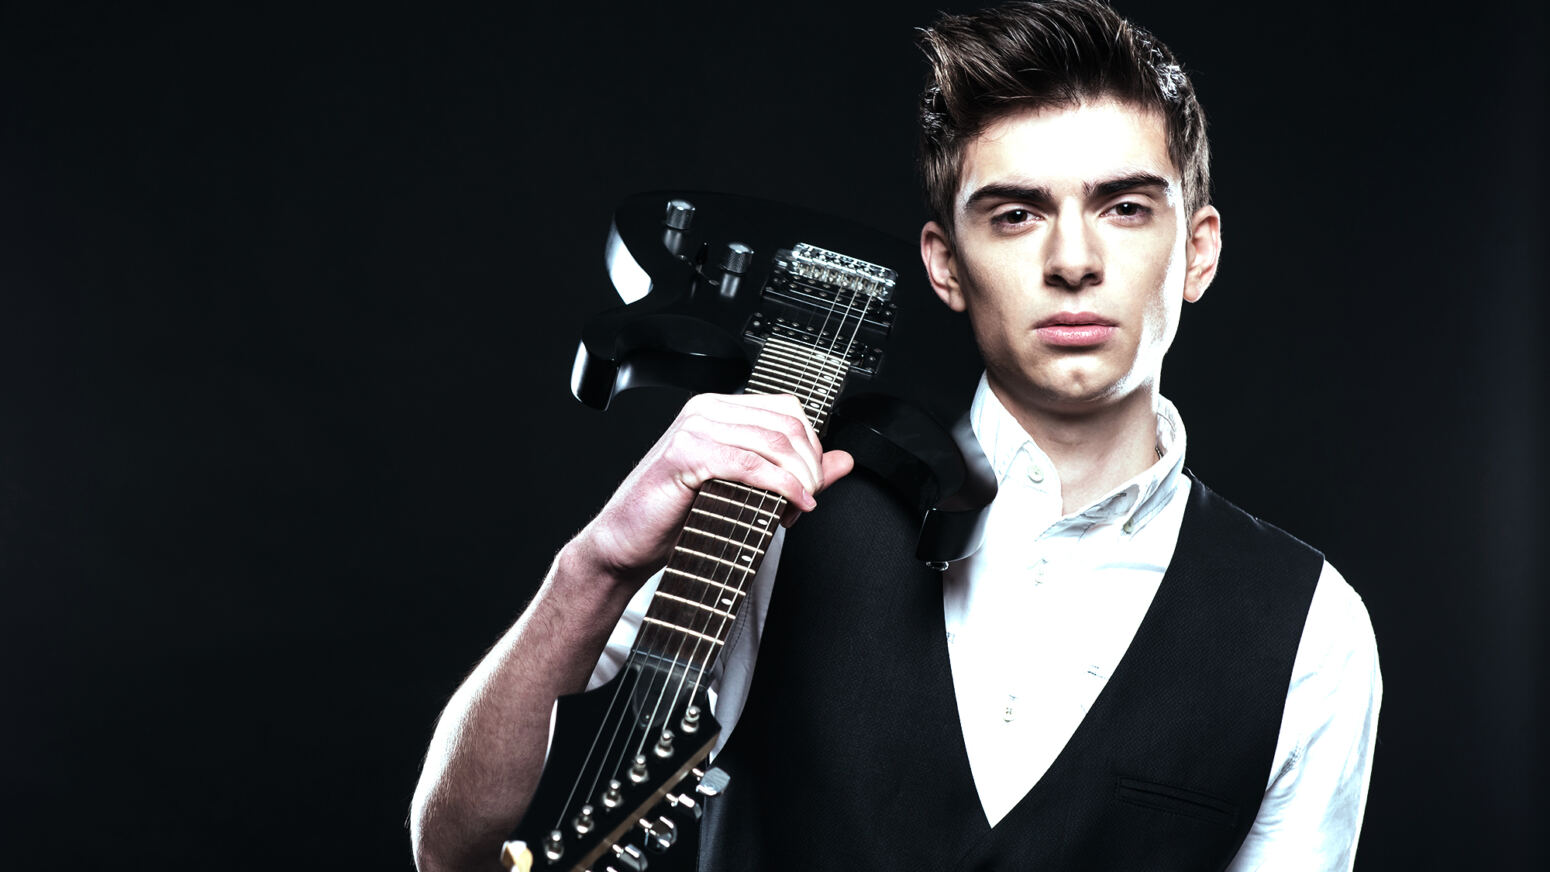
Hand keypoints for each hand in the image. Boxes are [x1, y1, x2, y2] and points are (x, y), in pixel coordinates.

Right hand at [568, 392, 853, 588]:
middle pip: (788, 425)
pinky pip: (749, 465)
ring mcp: (693, 429)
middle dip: (810, 468)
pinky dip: (781, 487)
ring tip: (795, 510)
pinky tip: (792, 506)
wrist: (624, 544)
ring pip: (774, 443)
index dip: (812, 449)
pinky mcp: (684, 455)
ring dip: (799, 481)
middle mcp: (706, 410)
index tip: (811, 486)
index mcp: (718, 410)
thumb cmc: (676, 518)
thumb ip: (795, 473)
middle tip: (806, 503)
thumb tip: (844, 461)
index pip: (789, 411)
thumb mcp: (745, 491)